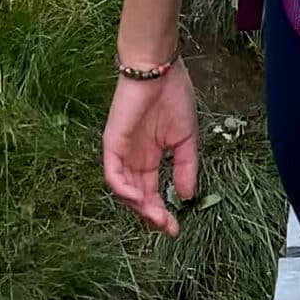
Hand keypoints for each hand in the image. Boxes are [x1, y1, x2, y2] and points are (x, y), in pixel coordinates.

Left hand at [103, 66, 199, 236]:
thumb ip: (185, 167)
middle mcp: (133, 159)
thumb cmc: (173, 97)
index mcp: (150, 157)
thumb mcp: (186, 139)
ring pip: (123, 189)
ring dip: (138, 206)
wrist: (159, 71)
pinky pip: (112, 173)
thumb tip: (188, 196)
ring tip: (156, 216)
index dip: (163, 212)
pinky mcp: (112, 143)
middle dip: (151, 215)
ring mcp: (121, 152)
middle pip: (137, 196)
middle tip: (166, 227)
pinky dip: (122, 188)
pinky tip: (138, 198)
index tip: (176, 228)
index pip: (152, 192)